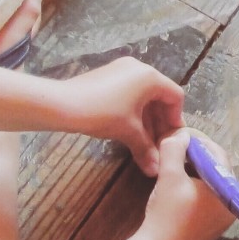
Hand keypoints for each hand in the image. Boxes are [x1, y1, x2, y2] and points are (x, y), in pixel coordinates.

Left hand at [57, 57, 186, 174]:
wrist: (62, 104)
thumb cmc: (102, 114)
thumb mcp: (128, 132)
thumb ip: (146, 149)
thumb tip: (156, 171)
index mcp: (150, 77)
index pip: (175, 96)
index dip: (176, 119)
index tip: (171, 139)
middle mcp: (139, 68)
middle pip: (159, 96)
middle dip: (160, 122)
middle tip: (158, 144)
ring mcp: (122, 70)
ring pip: (143, 96)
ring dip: (147, 119)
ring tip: (144, 141)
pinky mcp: (108, 76)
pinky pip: (130, 92)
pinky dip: (133, 111)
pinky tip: (128, 129)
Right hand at [140, 128, 236, 239]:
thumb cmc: (167, 214)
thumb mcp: (169, 176)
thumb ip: (174, 149)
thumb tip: (180, 135)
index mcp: (228, 192)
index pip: (219, 157)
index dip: (200, 143)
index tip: (181, 137)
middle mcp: (229, 206)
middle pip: (216, 171)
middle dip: (196, 157)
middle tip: (176, 149)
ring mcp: (220, 220)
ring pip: (209, 186)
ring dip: (193, 172)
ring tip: (173, 165)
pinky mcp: (208, 229)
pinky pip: (205, 201)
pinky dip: (192, 189)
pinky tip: (175, 187)